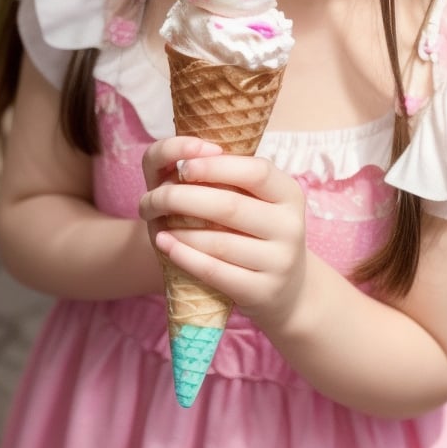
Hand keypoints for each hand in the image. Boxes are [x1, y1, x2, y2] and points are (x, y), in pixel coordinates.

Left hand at [140, 138, 306, 331]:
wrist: (287, 289)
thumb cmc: (258, 232)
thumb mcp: (257, 201)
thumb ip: (230, 178)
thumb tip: (187, 156)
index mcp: (289, 194)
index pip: (256, 171)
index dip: (216, 167)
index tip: (183, 168)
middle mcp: (291, 226)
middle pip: (230, 206)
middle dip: (184, 199)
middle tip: (155, 197)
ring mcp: (280, 261)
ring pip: (219, 242)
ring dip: (180, 231)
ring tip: (157, 224)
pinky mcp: (263, 291)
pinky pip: (216, 272)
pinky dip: (185, 257)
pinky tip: (166, 245)